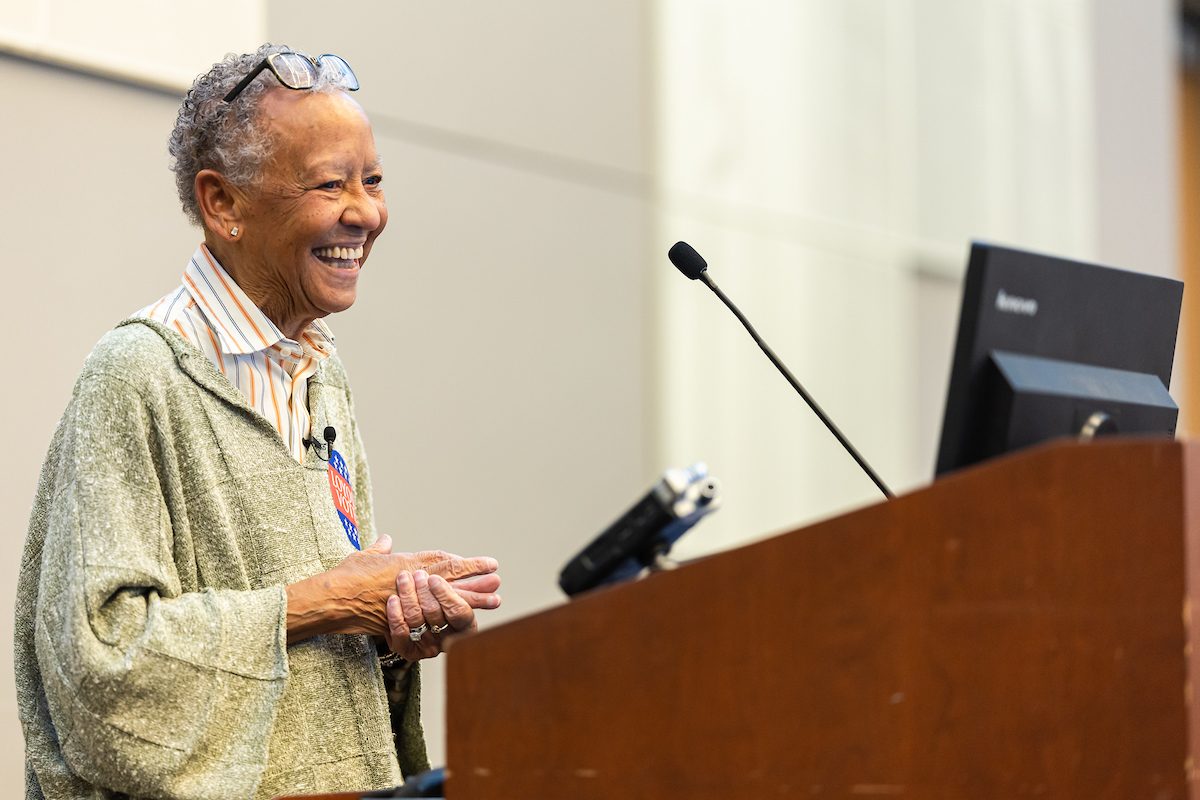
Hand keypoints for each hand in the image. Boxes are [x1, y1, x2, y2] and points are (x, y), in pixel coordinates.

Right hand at [285, 534, 499, 643]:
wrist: (332, 598)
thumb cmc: (345, 576)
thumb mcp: (365, 556)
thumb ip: (380, 549)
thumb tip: (386, 539)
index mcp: (407, 562)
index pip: (444, 561)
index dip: (467, 563)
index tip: (487, 564)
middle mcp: (413, 578)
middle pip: (453, 578)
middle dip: (477, 579)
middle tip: (499, 580)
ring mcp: (410, 597)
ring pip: (448, 597)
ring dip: (473, 597)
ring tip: (495, 599)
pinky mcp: (404, 616)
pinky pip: (433, 617)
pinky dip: (451, 617)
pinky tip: (467, 620)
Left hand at [382, 568, 484, 660]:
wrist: (402, 617)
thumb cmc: (437, 602)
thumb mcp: (457, 595)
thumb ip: (473, 586)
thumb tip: (495, 575)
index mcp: (465, 627)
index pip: (459, 612)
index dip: (446, 595)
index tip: (434, 578)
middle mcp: (447, 640)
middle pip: (435, 614)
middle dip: (424, 591)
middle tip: (418, 574)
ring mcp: (426, 646)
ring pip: (416, 619)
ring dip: (408, 595)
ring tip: (404, 577)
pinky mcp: (407, 650)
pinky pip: (400, 633)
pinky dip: (395, 614)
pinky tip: (393, 598)